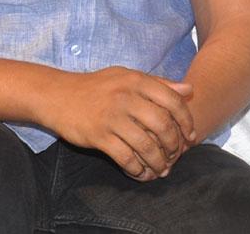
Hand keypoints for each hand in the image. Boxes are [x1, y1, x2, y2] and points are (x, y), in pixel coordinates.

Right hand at [42, 66, 195, 181]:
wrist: (58, 95)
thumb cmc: (97, 87)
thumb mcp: (128, 77)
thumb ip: (159, 83)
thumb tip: (189, 89)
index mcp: (137, 81)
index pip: (173, 101)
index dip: (187, 121)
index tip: (191, 136)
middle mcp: (126, 97)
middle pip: (163, 125)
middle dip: (174, 145)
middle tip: (176, 155)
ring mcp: (112, 117)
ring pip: (146, 145)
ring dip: (158, 162)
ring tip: (162, 169)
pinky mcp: (98, 136)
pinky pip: (125, 158)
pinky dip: (137, 169)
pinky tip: (141, 173)